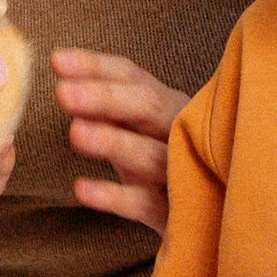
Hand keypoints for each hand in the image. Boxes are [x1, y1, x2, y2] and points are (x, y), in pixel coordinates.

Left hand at [49, 49, 183, 236]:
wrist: (220, 217)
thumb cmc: (174, 165)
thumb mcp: (146, 131)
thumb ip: (111, 109)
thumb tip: (64, 82)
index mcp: (173, 106)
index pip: (132, 77)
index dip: (96, 68)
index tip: (56, 60)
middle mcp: (183, 133)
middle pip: (149, 107)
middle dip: (106, 97)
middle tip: (62, 93)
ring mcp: (184, 174)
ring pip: (150, 155)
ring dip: (113, 142)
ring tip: (75, 133)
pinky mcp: (178, 216)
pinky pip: (146, 204)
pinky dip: (115, 196)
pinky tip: (82, 189)